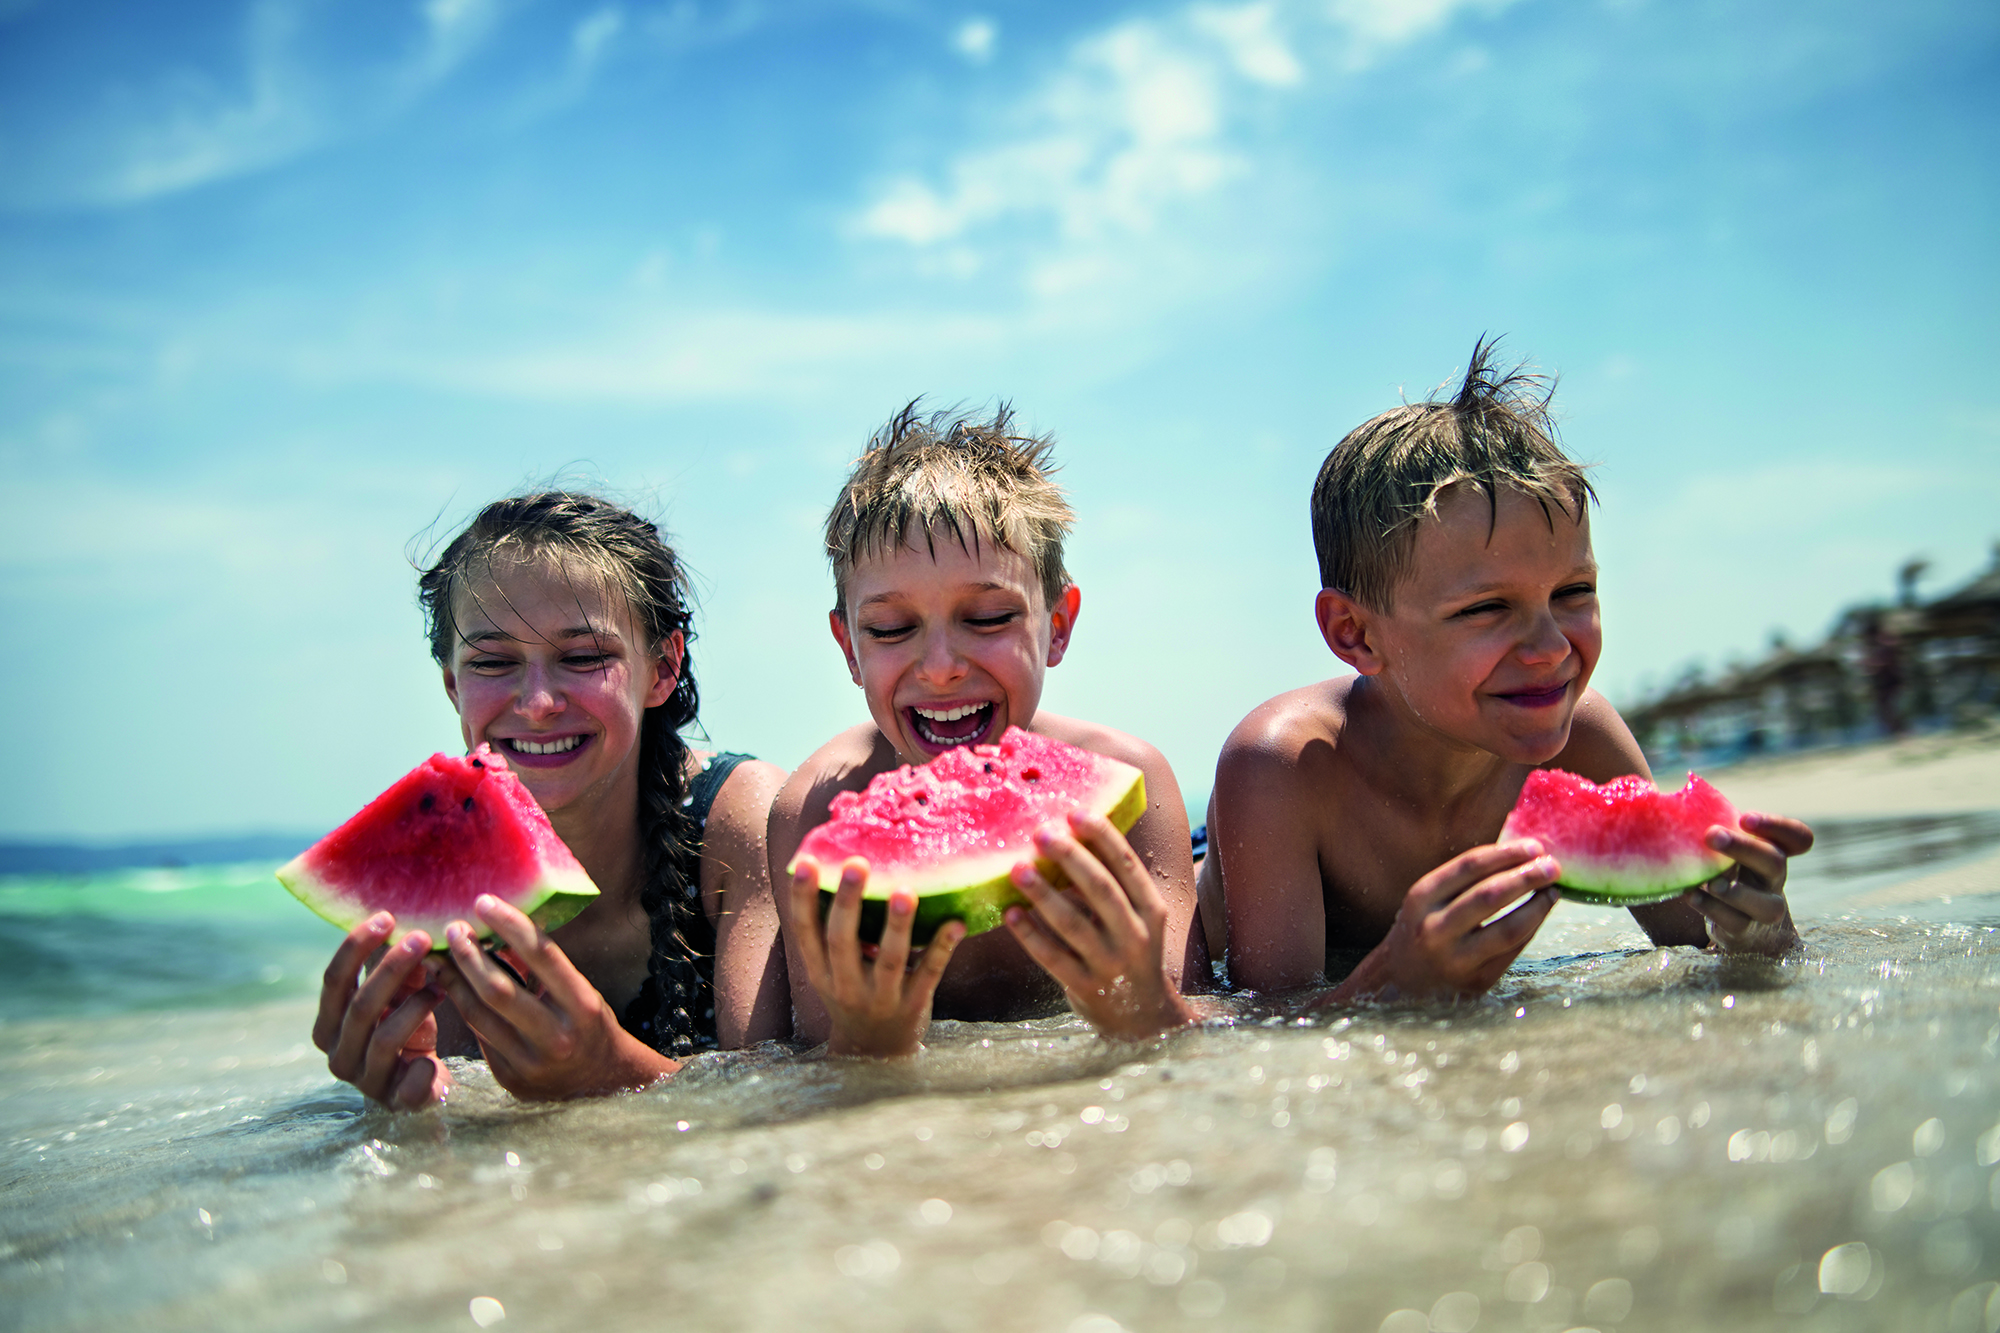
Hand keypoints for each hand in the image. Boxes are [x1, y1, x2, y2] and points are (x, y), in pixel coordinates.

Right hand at [313, 912, 452, 1109]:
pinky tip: (432, 1059)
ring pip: (384, 1039)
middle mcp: (338, 1053)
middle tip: (423, 939)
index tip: (386, 917)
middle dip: (392, 969)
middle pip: (360, 1006)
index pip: (333, 982)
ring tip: (442, 986)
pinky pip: (406, 1085)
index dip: (355, 948)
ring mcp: (364, 1080)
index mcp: (329, 1024)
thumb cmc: (406, 1029)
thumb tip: (409, 920)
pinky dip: (420, 1069)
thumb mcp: (399, 995)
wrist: (422, 1085)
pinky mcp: (393, 1103)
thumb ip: (397, 967)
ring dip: (415, 1008)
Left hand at [433, 895, 676, 1099]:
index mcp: (581, 1007)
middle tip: (452, 929)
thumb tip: (500, 930)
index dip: (509, 925)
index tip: (483, 902)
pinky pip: (480, 1036)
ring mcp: (530, 1063)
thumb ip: (542, 968)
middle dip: (468, 956)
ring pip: (478, 1015)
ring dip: (455, 982)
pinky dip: (466, 1008)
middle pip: (498, 990)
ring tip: (440, 957)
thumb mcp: (579, 992)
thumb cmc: (589, 1024)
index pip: (541, 956)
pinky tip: (454, 989)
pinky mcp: (509, 1079)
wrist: (602, 1082)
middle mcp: (557, 1037)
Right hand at [787, 856, 965, 1057]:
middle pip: (843, 941)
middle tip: (857, 863)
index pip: (805, 931)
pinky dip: (942, 948)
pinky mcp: (912, 1006)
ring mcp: (880, 999)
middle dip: (849, 901)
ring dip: (897, 924)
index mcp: (820, 971)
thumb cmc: (855, 992)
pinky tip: (956, 923)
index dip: (802, 898)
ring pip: (889, 959)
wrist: (875, 1051)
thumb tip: (843, 865)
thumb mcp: (833, 970)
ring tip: (905, 891)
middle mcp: (845, 986)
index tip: (804, 862)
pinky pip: (929, 974)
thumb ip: (835, 932)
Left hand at [1004, 811, 1195, 1039]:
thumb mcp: (1137, 919)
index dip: (1103, 837)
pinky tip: (1010, 914)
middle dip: (1070, 858)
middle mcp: (1136, 936)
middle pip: (1101, 890)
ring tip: (1016, 870)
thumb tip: (1068, 838)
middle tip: (1040, 833)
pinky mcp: (1087, 987)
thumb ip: (1111, 887)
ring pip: (1073, 924)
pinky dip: (1030, 935)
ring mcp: (1111, 964)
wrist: (1143, 1017)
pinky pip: (1053, 957)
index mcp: (1152, 910)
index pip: (1127, 866)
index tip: (1075, 812)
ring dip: (1042, 894)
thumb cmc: (1130, 951)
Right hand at [1332, 841, 1558, 1002]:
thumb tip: (1524, 855)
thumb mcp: (1429, 899)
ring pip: (1508, 929)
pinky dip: (1532, 928)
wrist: (1401, 980)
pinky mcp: (1476, 983)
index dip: (1506, 854)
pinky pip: (1512, 952)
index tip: (1534, 846)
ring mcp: (1455, 960)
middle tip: (1553, 866)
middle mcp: (1435, 929)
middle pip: (1490, 896)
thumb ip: (1466, 880)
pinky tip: (1540, 913)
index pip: (1469, 867)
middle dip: (1527, 877)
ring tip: (1553, 891)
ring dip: (1537, 907)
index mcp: (1421, 898)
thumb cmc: (1424, 927)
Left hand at [1685, 812, 1812, 955]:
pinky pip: (1736, 922)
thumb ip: (1706, 825)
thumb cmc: (1723, 870)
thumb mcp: (1723, 848)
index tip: (1745, 818)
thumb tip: (1652, 792)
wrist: (1740, 924)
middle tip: (1712, 836)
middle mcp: (1773, 879)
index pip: (1797, 837)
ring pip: (1766, 904)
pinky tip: (1692, 896)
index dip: (1777, 826)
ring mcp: (1764, 907)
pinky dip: (1713, 909)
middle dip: (1743, 848)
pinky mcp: (1745, 930)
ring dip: (1736, 891)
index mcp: (1772, 852)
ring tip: (1711, 882)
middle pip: (1774, 862)